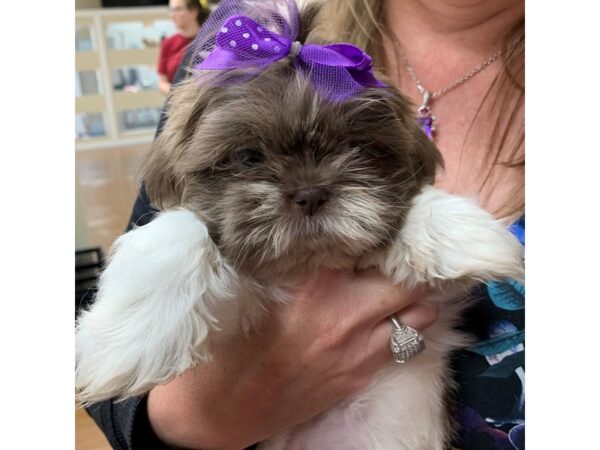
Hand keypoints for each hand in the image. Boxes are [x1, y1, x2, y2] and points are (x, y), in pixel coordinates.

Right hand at [147, 269, 437, 449]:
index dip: (386, 240)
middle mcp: (346, 315)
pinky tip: (383, 323)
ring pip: (419, 317)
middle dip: (410, 271)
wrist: (224, 408)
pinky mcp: (359, 377)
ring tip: (402, 292)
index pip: (375, 251)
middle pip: (408, 285)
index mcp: (316, 284)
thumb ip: (298, 263)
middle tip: (404, 262)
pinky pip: (401, 347)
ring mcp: (358, 351)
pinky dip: (402, 330)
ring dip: (414, 301)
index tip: (387, 234)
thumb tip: (328, 240)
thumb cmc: (231, 341)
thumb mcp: (256, 287)